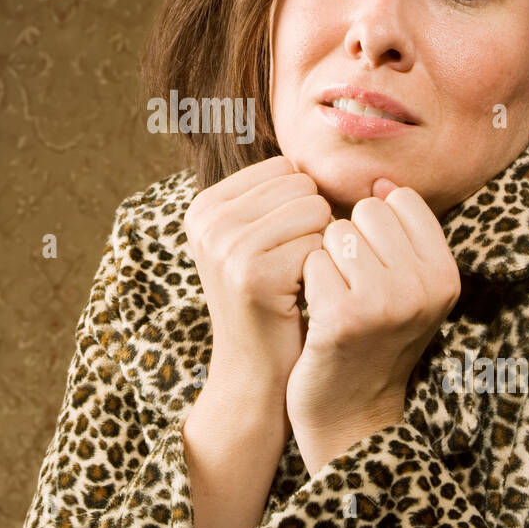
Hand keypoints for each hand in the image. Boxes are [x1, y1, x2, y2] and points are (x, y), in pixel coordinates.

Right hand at [182, 156, 332, 401]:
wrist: (255, 373)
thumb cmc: (272, 300)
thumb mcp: (256, 240)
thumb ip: (273, 195)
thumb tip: (316, 154)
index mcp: (205, 205)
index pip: (286, 168)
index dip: (302, 206)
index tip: (282, 247)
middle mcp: (207, 220)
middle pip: (301, 184)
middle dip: (313, 224)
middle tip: (293, 267)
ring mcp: (225, 246)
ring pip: (314, 209)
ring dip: (321, 246)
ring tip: (296, 279)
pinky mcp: (252, 273)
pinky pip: (319, 242)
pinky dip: (323, 269)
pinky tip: (300, 296)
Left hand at [286, 177, 461, 473]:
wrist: (348, 412)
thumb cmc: (369, 338)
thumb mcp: (404, 287)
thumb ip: (399, 235)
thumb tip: (379, 179)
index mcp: (446, 274)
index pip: (399, 200)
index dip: (373, 227)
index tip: (373, 269)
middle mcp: (425, 286)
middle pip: (367, 212)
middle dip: (348, 242)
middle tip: (352, 290)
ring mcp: (387, 302)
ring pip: (336, 233)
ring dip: (326, 261)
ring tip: (335, 301)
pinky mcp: (345, 316)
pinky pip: (312, 260)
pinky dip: (307, 283)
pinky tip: (317, 315)